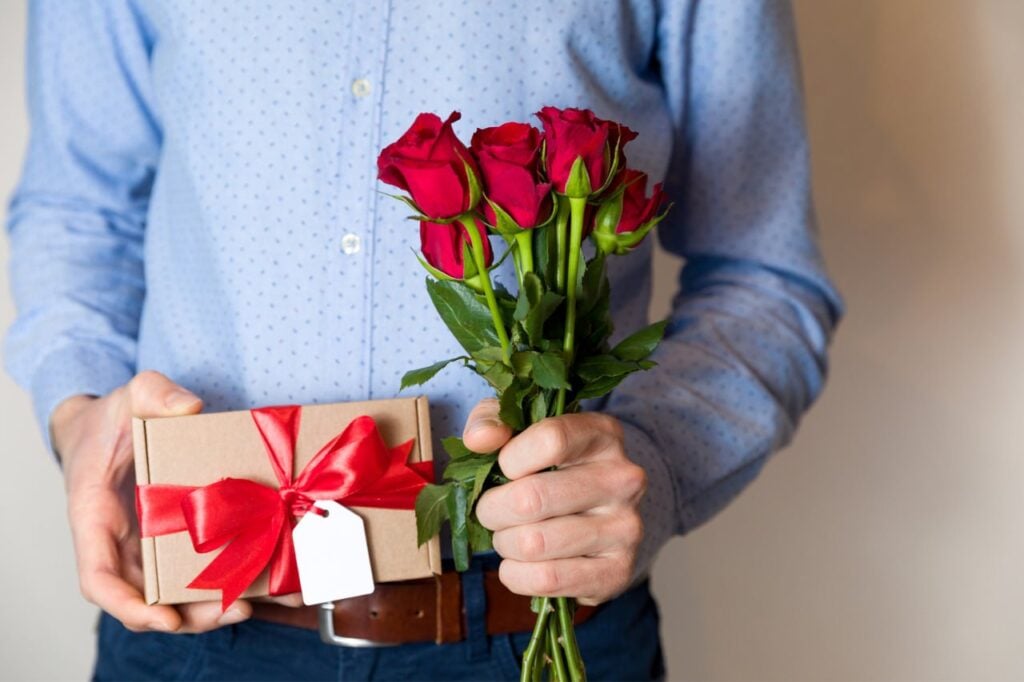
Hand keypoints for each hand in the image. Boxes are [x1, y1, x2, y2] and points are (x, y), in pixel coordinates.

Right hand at [52, 371, 302, 632]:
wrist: (113, 423)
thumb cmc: (115, 415)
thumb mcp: (134, 392)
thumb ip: (155, 392)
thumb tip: (189, 407)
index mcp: (94, 516)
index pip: (98, 577)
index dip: (128, 605)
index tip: (166, 619)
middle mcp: (118, 542)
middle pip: (144, 598)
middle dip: (188, 615)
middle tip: (235, 610)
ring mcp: (144, 546)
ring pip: (171, 593)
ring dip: (209, 606)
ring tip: (251, 603)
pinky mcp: (171, 541)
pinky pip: (190, 571)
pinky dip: (219, 581)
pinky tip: (258, 579)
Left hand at [462, 399, 646, 605]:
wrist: (599, 513)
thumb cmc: (549, 466)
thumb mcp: (522, 429)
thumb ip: (493, 419)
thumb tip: (479, 440)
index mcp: (603, 435)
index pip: (551, 440)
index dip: (511, 458)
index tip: (503, 468)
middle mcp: (623, 479)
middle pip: (532, 497)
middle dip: (493, 509)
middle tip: (491, 510)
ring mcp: (626, 527)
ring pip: (534, 543)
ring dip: (504, 543)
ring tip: (508, 535)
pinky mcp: (617, 570)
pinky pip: (547, 579)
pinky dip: (516, 575)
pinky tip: (520, 563)